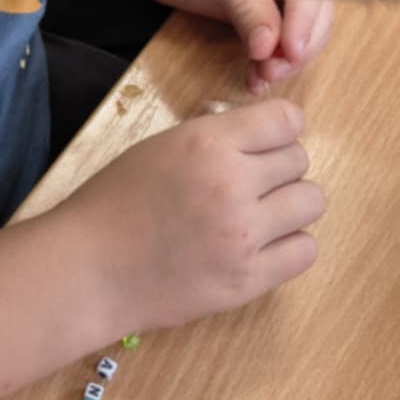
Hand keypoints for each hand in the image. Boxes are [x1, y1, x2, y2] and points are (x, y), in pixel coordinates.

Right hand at [58, 99, 323, 333]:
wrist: (88, 270)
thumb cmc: (114, 203)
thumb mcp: (161, 147)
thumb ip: (214, 138)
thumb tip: (262, 138)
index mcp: (207, 142)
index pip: (287, 119)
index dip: (279, 130)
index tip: (264, 145)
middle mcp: (232, 183)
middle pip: (300, 160)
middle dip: (279, 169)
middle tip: (249, 187)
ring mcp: (243, 235)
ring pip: (311, 203)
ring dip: (290, 206)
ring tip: (259, 217)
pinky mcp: (247, 280)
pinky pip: (305, 251)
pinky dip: (289, 246)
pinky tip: (260, 247)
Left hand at [138, 0, 335, 95]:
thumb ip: (248, 8)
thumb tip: (269, 45)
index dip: (306, 23)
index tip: (292, 53)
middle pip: (315, 15)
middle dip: (298, 48)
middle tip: (273, 72)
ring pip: (300, 33)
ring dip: (285, 62)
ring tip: (260, 79)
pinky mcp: (264, 16)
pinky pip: (277, 43)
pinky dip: (269, 64)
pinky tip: (255, 80)